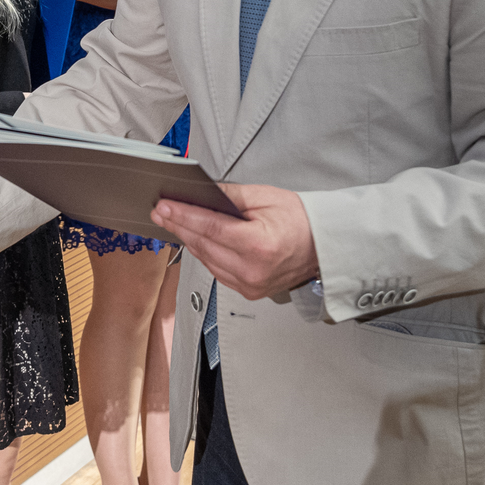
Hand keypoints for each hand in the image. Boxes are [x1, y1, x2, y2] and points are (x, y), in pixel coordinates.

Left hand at [151, 184, 317, 300]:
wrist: (324, 247)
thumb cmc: (302, 220)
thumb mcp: (266, 198)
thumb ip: (230, 196)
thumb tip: (202, 193)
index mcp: (259, 246)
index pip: (210, 229)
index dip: (183, 216)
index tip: (164, 207)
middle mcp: (252, 270)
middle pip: (203, 246)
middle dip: (179, 226)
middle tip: (160, 211)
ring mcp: (250, 285)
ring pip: (206, 261)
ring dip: (189, 240)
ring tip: (174, 222)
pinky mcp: (249, 291)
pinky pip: (217, 271)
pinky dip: (205, 254)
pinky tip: (196, 239)